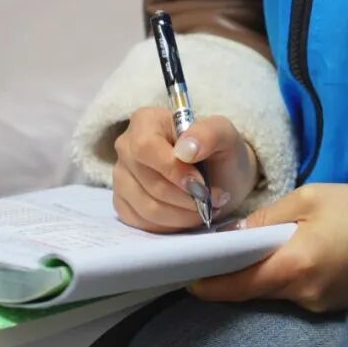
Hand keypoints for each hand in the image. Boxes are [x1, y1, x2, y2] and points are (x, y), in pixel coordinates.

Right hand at [113, 107, 258, 232]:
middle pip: (149, 182)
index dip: (173, 170)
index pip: (146, 147)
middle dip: (187, 197)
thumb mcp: (225, 135)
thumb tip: (186, 150)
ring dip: (183, 214)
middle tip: (215, 198)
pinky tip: (189, 215)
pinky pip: (143, 223)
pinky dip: (172, 225)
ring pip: (147, 207)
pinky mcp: (124, 203)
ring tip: (206, 207)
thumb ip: (209, 133)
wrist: (221, 175)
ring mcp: (121, 177)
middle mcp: (126, 147)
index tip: (201, 184)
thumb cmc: (220, 151)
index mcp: (146, 121)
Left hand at [189, 184, 347, 311]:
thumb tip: (235, 233)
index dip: (208, 283)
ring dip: (262, 271)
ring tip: (259, 243)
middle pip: (252, 290)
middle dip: (234, 272)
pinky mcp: (332, 304)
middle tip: (218, 249)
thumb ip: (269, 217)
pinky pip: (296, 291)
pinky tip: (294, 252)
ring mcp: (319, 303)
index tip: (187, 274)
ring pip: (275, 291)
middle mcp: (304, 294)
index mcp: (295, 265)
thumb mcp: (312, 198)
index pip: (236, 286)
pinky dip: (286, 274)